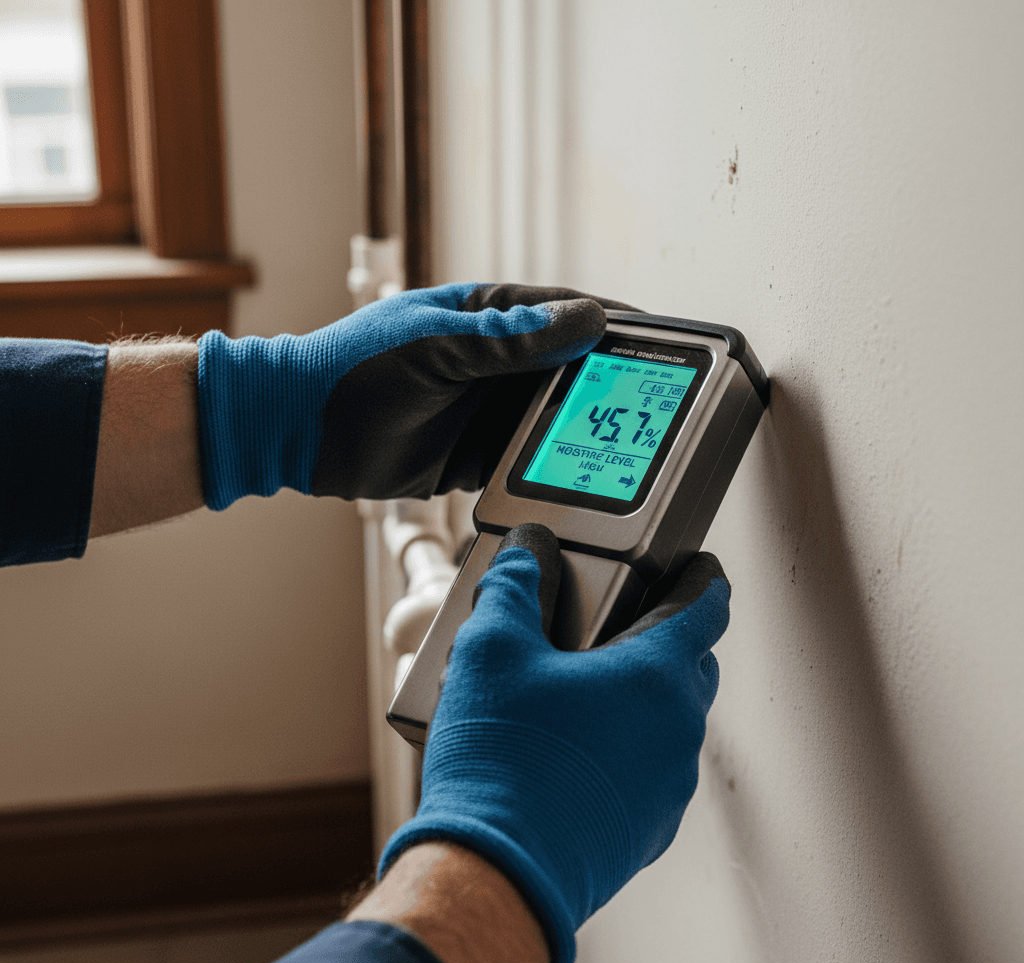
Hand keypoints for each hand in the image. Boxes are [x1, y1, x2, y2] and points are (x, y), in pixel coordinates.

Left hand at [197, 283, 632, 508]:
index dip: (614, 326)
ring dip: (582, 429)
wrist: (299, 429)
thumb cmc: (354, 369)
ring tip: (628, 444)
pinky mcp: (473, 455)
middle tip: (656, 403)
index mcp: (485, 316)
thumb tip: (583, 321)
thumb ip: (509, 338)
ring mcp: (484, 408)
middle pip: (569, 368)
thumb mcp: (436, 345)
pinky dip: (548, 467)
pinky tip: (577, 477)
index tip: (660, 343)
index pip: (565, 312)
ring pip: (552, 417)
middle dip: (609, 384)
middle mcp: (493, 361)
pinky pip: (524, 460)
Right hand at [379, 524, 729, 962]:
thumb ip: (511, 588)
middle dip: (671, 638)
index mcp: (654, 676)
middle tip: (626, 624)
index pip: (706, 608)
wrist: (497, 872)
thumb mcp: (491, 649)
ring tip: (586, 693)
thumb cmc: (502, 764)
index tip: (702, 569)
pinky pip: (653, 773)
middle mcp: (677, 731)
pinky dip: (630, 751)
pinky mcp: (647, 831)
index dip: (705, 579)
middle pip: (695, 666)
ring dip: (645, 700)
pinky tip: (577, 753)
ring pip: (673, 723)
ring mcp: (668, 787)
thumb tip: (522, 558)